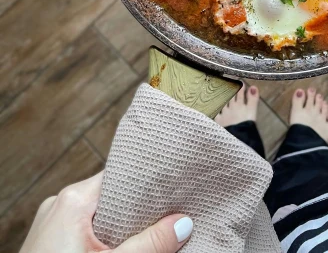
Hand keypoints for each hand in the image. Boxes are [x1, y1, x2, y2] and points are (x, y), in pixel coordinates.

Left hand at [20, 172, 192, 252]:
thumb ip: (149, 244)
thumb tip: (184, 224)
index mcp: (73, 200)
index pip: (121, 177)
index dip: (149, 183)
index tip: (174, 188)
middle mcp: (59, 206)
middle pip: (112, 198)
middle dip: (139, 211)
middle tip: (170, 216)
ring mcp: (51, 226)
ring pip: (99, 218)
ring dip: (122, 229)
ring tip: (150, 235)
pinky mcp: (48, 245)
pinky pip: (84, 232)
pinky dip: (104, 240)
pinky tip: (123, 249)